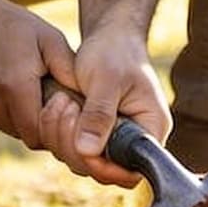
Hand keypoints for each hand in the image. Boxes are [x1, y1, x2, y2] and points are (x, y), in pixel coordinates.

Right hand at [0, 0, 77, 150]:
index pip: (43, 134)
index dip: (59, 126)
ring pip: (13, 130)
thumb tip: (92, 102)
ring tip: (31, 88)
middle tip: (53, 97)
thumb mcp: (48, 38)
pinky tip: (10, 86)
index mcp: (14, 88)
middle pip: (29, 135)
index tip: (65, 104)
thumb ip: (71, 72)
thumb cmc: (8, 22)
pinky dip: (8, 112)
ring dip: (26, 118)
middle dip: (45, 122)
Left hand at [36, 25, 164, 188]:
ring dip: (63, 137)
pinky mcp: (95, 134)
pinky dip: (59, 132)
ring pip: (84, 161)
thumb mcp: (106, 79)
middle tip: (67, 107)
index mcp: (150, 129)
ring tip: (61, 101)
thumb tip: (87, 151)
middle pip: (103, 170)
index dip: (104, 167)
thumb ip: (98, 115)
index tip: (82, 143)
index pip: (131, 170)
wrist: (109, 36)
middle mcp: (135, 140)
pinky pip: (73, 148)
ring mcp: (114, 139)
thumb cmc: (115, 51)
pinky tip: (57, 104)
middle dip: (76, 146)